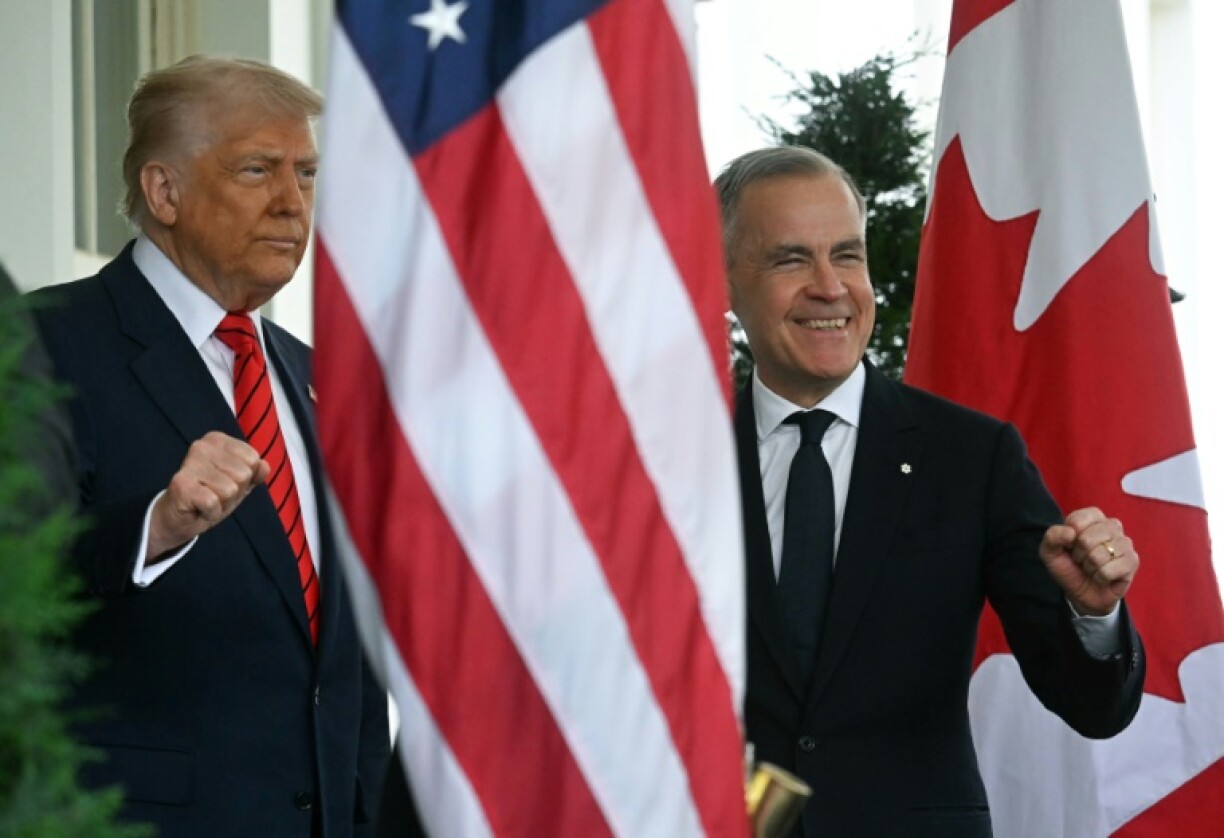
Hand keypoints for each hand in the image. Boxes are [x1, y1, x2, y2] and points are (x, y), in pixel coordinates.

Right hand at [147, 431, 269, 560]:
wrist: (179, 518)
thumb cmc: (211, 496)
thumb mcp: (240, 484)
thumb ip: (255, 473)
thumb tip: (264, 466)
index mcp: (218, 440)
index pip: (253, 459)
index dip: (245, 479)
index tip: (226, 482)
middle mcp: (202, 446)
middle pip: (243, 474)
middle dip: (234, 492)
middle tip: (215, 494)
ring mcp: (190, 463)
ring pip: (230, 490)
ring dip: (222, 503)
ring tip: (207, 501)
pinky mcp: (182, 483)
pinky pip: (214, 502)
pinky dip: (211, 513)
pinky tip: (199, 509)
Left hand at [1039, 507, 1137, 615]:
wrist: (1083, 593)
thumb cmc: (1069, 567)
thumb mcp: (1050, 552)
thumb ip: (1052, 537)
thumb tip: (1071, 532)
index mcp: (1092, 517)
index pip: (1077, 520)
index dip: (1068, 538)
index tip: (1070, 545)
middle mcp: (1111, 526)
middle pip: (1087, 539)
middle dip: (1079, 555)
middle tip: (1082, 560)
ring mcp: (1125, 543)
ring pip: (1098, 555)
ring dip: (1089, 567)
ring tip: (1092, 568)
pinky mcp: (1132, 561)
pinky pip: (1108, 570)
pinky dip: (1099, 577)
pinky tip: (1103, 577)